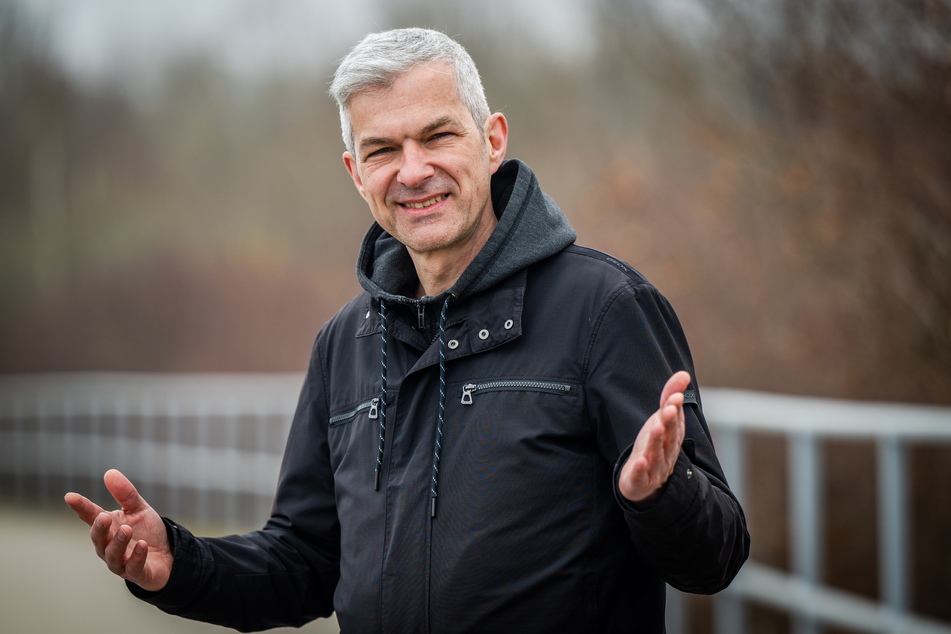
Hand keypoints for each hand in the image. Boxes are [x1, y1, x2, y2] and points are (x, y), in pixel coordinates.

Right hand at [64, 469, 172, 591]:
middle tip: (104, 517)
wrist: (168, 555)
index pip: (91, 517)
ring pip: (113, 555)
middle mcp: (109, 546)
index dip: (81, 507)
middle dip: (99, 529)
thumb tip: (109, 472)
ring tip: (126, 530)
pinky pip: (134, 567)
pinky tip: (142, 545)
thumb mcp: (139, 509)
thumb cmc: (147, 532)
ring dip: (118, 542)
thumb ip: (125, 494)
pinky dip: (137, 557)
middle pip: (98, 539)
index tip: (70, 497)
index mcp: (109, 528)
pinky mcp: (137, 573)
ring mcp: (121, 562)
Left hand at [618, 371, 689, 503]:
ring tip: (656, 427)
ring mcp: (654, 467)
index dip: (674, 408)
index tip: (676, 396)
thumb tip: (684, 374)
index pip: (675, 421)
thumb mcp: (661, 420)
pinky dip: (641, 469)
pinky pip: (641, 476)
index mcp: (672, 436)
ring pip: (657, 454)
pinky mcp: (640, 481)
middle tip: (668, 408)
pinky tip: (640, 461)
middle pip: (669, 437)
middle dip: (669, 422)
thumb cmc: (654, 445)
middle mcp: (666, 451)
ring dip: (656, 441)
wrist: (645, 483)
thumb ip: (669, 397)